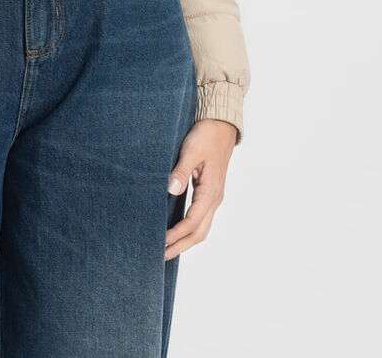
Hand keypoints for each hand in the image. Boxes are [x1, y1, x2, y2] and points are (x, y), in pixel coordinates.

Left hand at [164, 118, 237, 259]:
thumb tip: (171, 190)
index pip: (192, 222)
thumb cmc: (206, 136)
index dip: (176, 235)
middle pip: (199, 232)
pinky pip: (200, 218)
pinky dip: (189, 229)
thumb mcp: (191, 151)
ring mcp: (213, 197)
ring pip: (201, 227)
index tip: (160, 242)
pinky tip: (176, 230)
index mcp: (211, 192)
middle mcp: (214, 199)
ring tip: (166, 248)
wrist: (221, 126)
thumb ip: (181, 171)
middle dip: (180, 246)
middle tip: (160, 256)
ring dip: (185, 240)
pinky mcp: (209, 193)